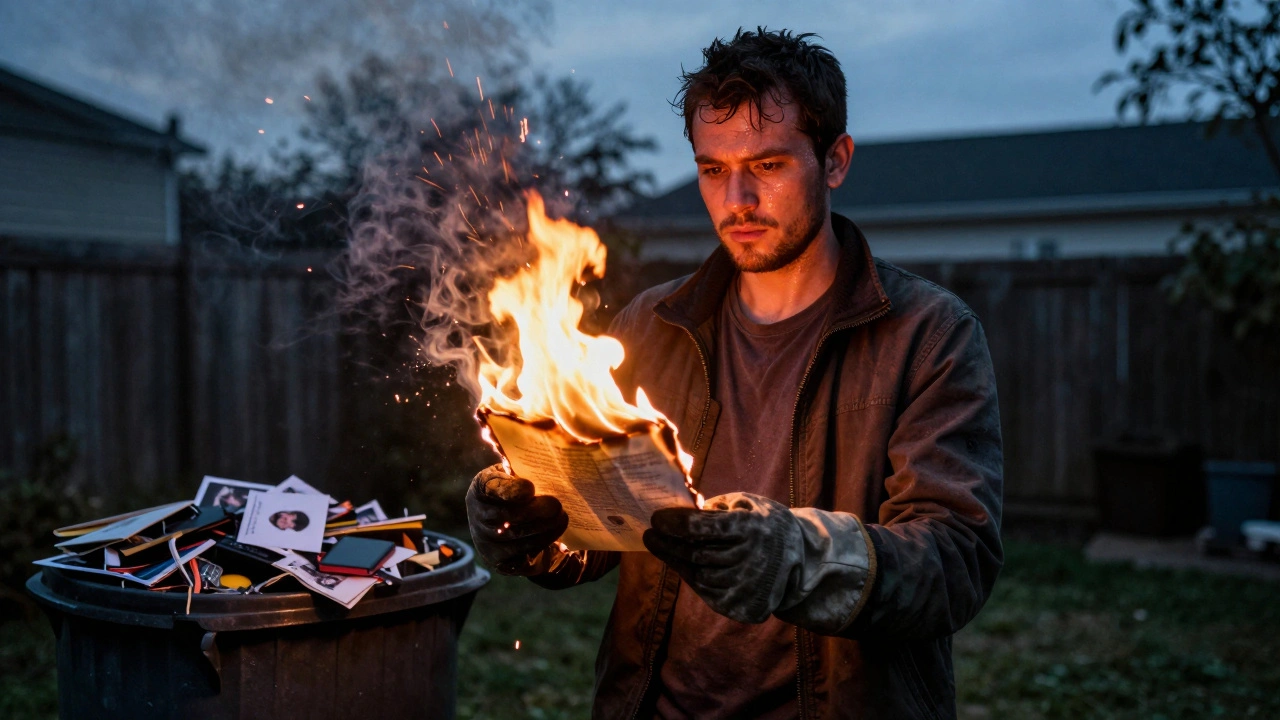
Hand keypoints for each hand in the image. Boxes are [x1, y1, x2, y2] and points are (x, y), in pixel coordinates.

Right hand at [466, 464, 569, 575]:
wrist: (506, 526)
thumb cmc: (515, 492)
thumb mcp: (514, 473)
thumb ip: (521, 463)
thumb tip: (537, 446)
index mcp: (481, 488)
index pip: (491, 489)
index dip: (510, 490)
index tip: (531, 487)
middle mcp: (477, 515)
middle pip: (506, 516)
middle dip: (535, 511)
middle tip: (556, 504)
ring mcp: (485, 541)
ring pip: (517, 537)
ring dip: (544, 527)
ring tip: (562, 516)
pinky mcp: (498, 560)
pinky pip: (523, 553)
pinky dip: (543, 541)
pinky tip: (557, 531)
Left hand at [643, 492, 802, 623]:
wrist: (802, 563)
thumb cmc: (766, 525)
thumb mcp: (747, 505)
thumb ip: (714, 508)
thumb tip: (676, 512)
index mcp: (752, 529)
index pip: (703, 528)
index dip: (675, 524)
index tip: (655, 519)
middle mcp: (751, 561)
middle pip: (696, 554)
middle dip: (668, 544)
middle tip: (650, 535)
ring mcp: (748, 589)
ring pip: (698, 576)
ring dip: (676, 562)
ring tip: (661, 547)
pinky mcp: (744, 608)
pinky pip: (707, 593)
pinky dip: (692, 578)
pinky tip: (683, 565)